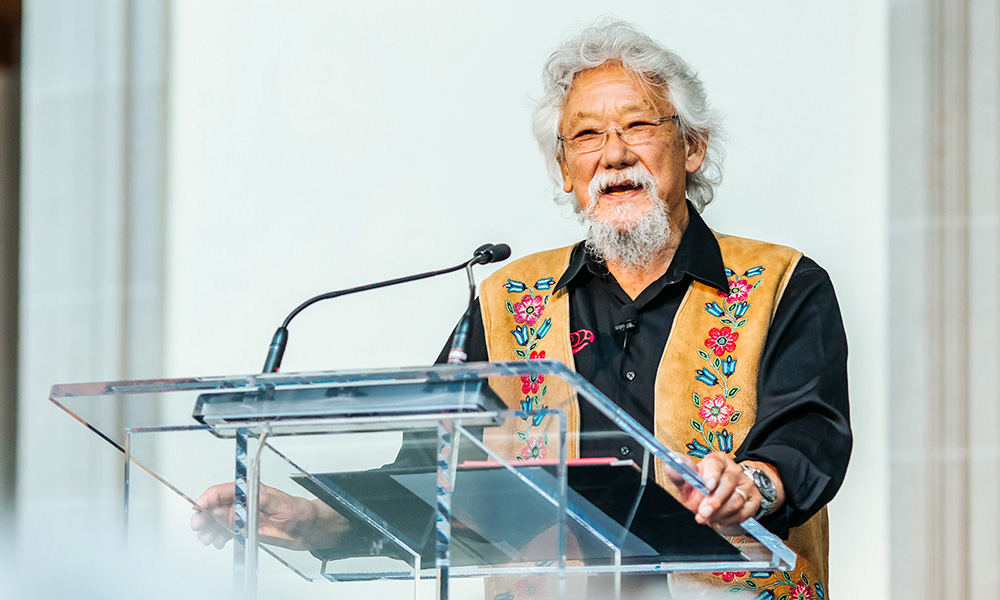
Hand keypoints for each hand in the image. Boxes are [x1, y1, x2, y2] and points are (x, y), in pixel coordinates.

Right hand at [190, 483, 345, 549]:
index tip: (199, 508)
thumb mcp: (280, 506)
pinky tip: (218, 542)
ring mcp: (245, 515)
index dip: (208, 498)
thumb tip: (236, 508)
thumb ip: (258, 505)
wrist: (310, 527)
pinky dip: (219, 536)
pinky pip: (227, 531)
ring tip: (208, 539)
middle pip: (216, 506)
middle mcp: (246, 502)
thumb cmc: (299, 512)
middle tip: (199, 528)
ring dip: (209, 529)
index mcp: (253, 491)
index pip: (224, 491)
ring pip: (218, 520)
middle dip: (204, 516)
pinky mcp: (246, 527)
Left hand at [670, 452, 783, 527]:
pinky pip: (745, 512)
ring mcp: (746, 484)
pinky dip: (731, 519)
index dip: (712, 475)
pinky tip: (720, 521)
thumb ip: (678, 473)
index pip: (716, 465)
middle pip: (727, 484)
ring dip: (721, 513)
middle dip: (714, 502)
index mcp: (717, 460)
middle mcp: (734, 470)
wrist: (720, 497)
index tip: (707, 486)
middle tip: (702, 514)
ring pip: (737, 500)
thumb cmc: (701, 488)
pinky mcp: (754, 499)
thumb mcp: (689, 481)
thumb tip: (671, 464)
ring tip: (708, 519)